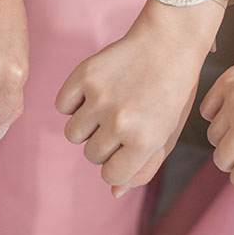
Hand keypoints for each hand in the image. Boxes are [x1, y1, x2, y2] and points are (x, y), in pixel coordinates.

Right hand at [56, 0, 220, 195]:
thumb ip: (143, 168)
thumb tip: (114, 192)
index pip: (110, 175)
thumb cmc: (171, 92)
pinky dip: (72, 101)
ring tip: (107, 105)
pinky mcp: (83, 75)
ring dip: (86, 125)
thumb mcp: (167, 134)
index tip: (127, 147)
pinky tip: (94, 90)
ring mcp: (100, 98)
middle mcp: (120, 122)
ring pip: (73, 134)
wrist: (168, 42)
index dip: (117, 163)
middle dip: (103, 142)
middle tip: (122, 118)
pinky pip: (62, 106)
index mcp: (145, 141)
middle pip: (91, 154)